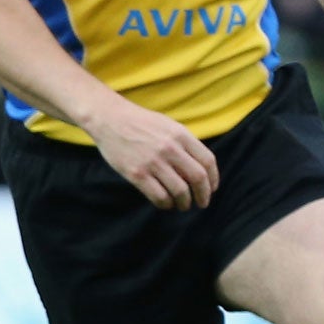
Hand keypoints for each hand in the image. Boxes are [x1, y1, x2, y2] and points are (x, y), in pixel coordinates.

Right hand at [90, 98, 219, 209]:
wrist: (109, 118)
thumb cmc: (141, 123)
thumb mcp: (169, 126)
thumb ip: (185, 143)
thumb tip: (201, 167)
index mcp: (181, 135)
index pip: (208, 161)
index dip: (213, 179)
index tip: (212, 189)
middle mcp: (170, 148)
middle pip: (198, 178)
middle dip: (203, 195)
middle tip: (202, 203)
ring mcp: (153, 162)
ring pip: (180, 191)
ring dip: (184, 203)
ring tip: (183, 205)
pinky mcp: (136, 173)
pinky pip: (159, 196)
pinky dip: (165, 204)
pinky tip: (165, 203)